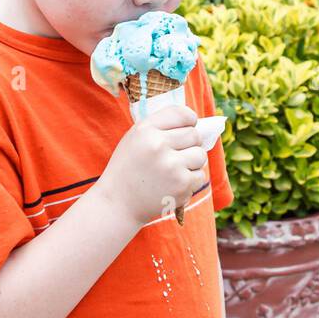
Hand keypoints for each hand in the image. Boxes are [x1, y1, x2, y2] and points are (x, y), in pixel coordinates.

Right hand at [96, 105, 206, 226]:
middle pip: (195, 135)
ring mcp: (172, 166)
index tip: (186, 128)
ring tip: (174, 170)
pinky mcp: (181, 185)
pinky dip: (191, 181)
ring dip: (192, 163)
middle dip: (190, 144)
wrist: (118, 203)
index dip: (189, 120)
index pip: (182, 114)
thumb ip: (160, 126)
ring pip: (200, 155)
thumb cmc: (128, 168)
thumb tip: (194, 121)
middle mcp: (158, 145)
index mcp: (145, 130)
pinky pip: (200, 176)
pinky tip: (173, 184)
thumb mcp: (135, 138)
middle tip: (176, 154)